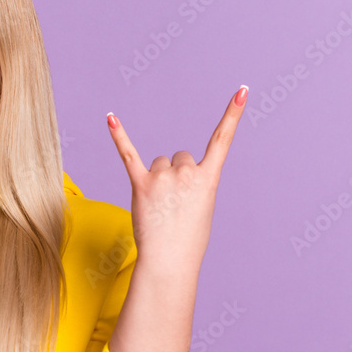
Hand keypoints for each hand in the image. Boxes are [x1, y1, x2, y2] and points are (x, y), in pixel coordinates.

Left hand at [105, 85, 246, 275]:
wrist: (169, 261)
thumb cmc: (187, 240)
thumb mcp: (202, 208)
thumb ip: (193, 183)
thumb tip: (173, 173)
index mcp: (208, 178)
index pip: (222, 140)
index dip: (232, 114)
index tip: (241, 90)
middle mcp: (186, 172)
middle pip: (179, 157)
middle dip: (176, 176)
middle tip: (174, 204)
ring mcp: (163, 177)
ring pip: (158, 163)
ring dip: (157, 180)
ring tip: (159, 206)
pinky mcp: (140, 184)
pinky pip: (128, 154)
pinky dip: (119, 136)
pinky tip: (110, 117)